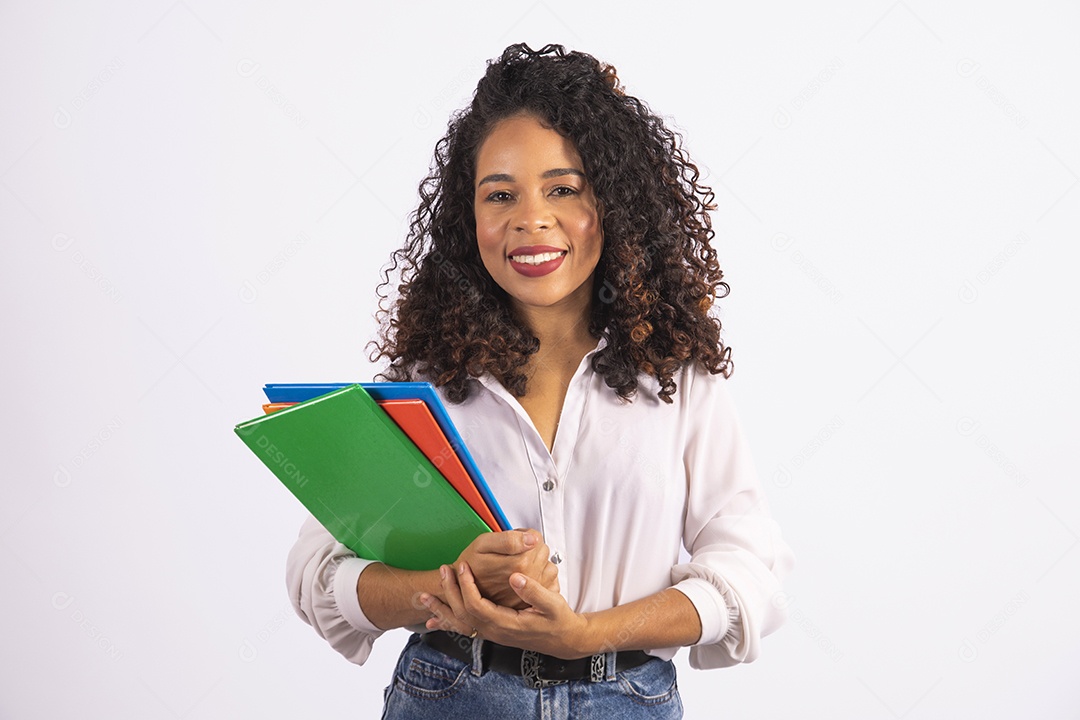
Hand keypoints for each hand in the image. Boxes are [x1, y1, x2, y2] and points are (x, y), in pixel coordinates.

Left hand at [421, 561, 590, 659]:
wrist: (565, 640)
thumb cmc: (560, 621)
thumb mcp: (553, 605)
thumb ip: (535, 592)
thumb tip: (515, 577)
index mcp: (507, 625)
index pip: (477, 606)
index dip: (467, 586)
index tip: (463, 566)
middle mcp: (496, 632)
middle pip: (463, 615)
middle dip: (450, 592)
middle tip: (443, 569)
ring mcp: (493, 633)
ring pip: (461, 623)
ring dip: (443, 608)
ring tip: (424, 596)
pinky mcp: (494, 630)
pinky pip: (466, 625)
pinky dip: (450, 619)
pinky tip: (439, 614)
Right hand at [455, 529, 558, 608]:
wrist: (464, 592)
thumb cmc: (472, 567)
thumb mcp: (483, 544)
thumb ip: (509, 539)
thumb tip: (532, 538)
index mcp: (519, 564)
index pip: (537, 538)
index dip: (524, 534)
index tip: (513, 539)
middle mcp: (528, 579)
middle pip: (543, 551)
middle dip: (531, 548)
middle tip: (512, 552)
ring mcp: (531, 592)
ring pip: (547, 566)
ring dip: (536, 563)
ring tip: (517, 565)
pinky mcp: (531, 600)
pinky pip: (548, 582)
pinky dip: (539, 577)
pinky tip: (525, 577)